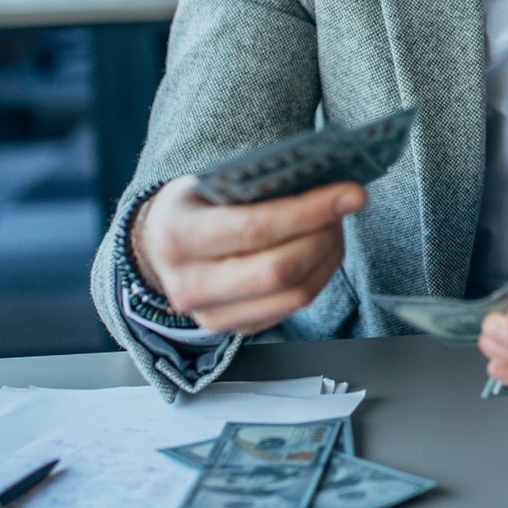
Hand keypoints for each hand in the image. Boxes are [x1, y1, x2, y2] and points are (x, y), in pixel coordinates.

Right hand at [131, 176, 365, 335]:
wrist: (157, 247)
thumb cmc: (193, 207)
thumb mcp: (209, 182)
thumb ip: (258, 184)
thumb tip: (324, 178)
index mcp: (180, 236)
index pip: (256, 228)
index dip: (310, 212)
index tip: (350, 193)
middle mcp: (191, 284)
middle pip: (280, 270)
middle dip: (324, 236)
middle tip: (344, 207)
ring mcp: (212, 315)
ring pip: (293, 295)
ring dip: (328, 258)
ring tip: (334, 226)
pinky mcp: (236, 329)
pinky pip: (292, 308)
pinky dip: (318, 276)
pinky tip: (320, 250)